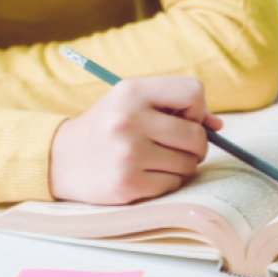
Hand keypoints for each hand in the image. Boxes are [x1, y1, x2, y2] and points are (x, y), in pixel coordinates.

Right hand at [50, 77, 222, 204]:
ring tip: (156, 160)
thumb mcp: (131, 103)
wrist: (60, 160)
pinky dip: (166, 182)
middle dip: (195, 145)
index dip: (196, 110)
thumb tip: (218, 126)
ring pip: (189, 164)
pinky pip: (173, 184)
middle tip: (175, 147)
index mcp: (131, 92)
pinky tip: (145, 175)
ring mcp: (129, 155)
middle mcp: (130, 120)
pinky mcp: (129, 184)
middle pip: (197, 135)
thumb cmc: (107, 128)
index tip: (182, 120)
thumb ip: (174, 106)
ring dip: (181, 165)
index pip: (193, 92)